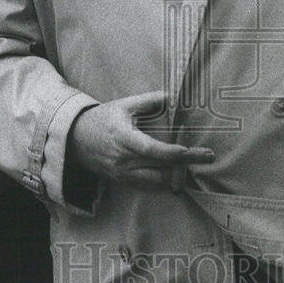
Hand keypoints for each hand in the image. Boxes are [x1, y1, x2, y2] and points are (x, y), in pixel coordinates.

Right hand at [67, 92, 213, 189]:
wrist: (75, 140)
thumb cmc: (102, 119)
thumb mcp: (123, 106)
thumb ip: (148, 101)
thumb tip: (170, 96)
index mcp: (124, 139)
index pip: (150, 149)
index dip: (170, 152)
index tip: (187, 151)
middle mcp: (123, 160)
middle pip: (159, 167)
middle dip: (185, 164)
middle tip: (208, 156)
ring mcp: (122, 174)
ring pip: (155, 181)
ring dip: (177, 176)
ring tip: (198, 168)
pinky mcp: (122, 181)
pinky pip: (147, 186)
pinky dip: (164, 183)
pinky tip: (180, 178)